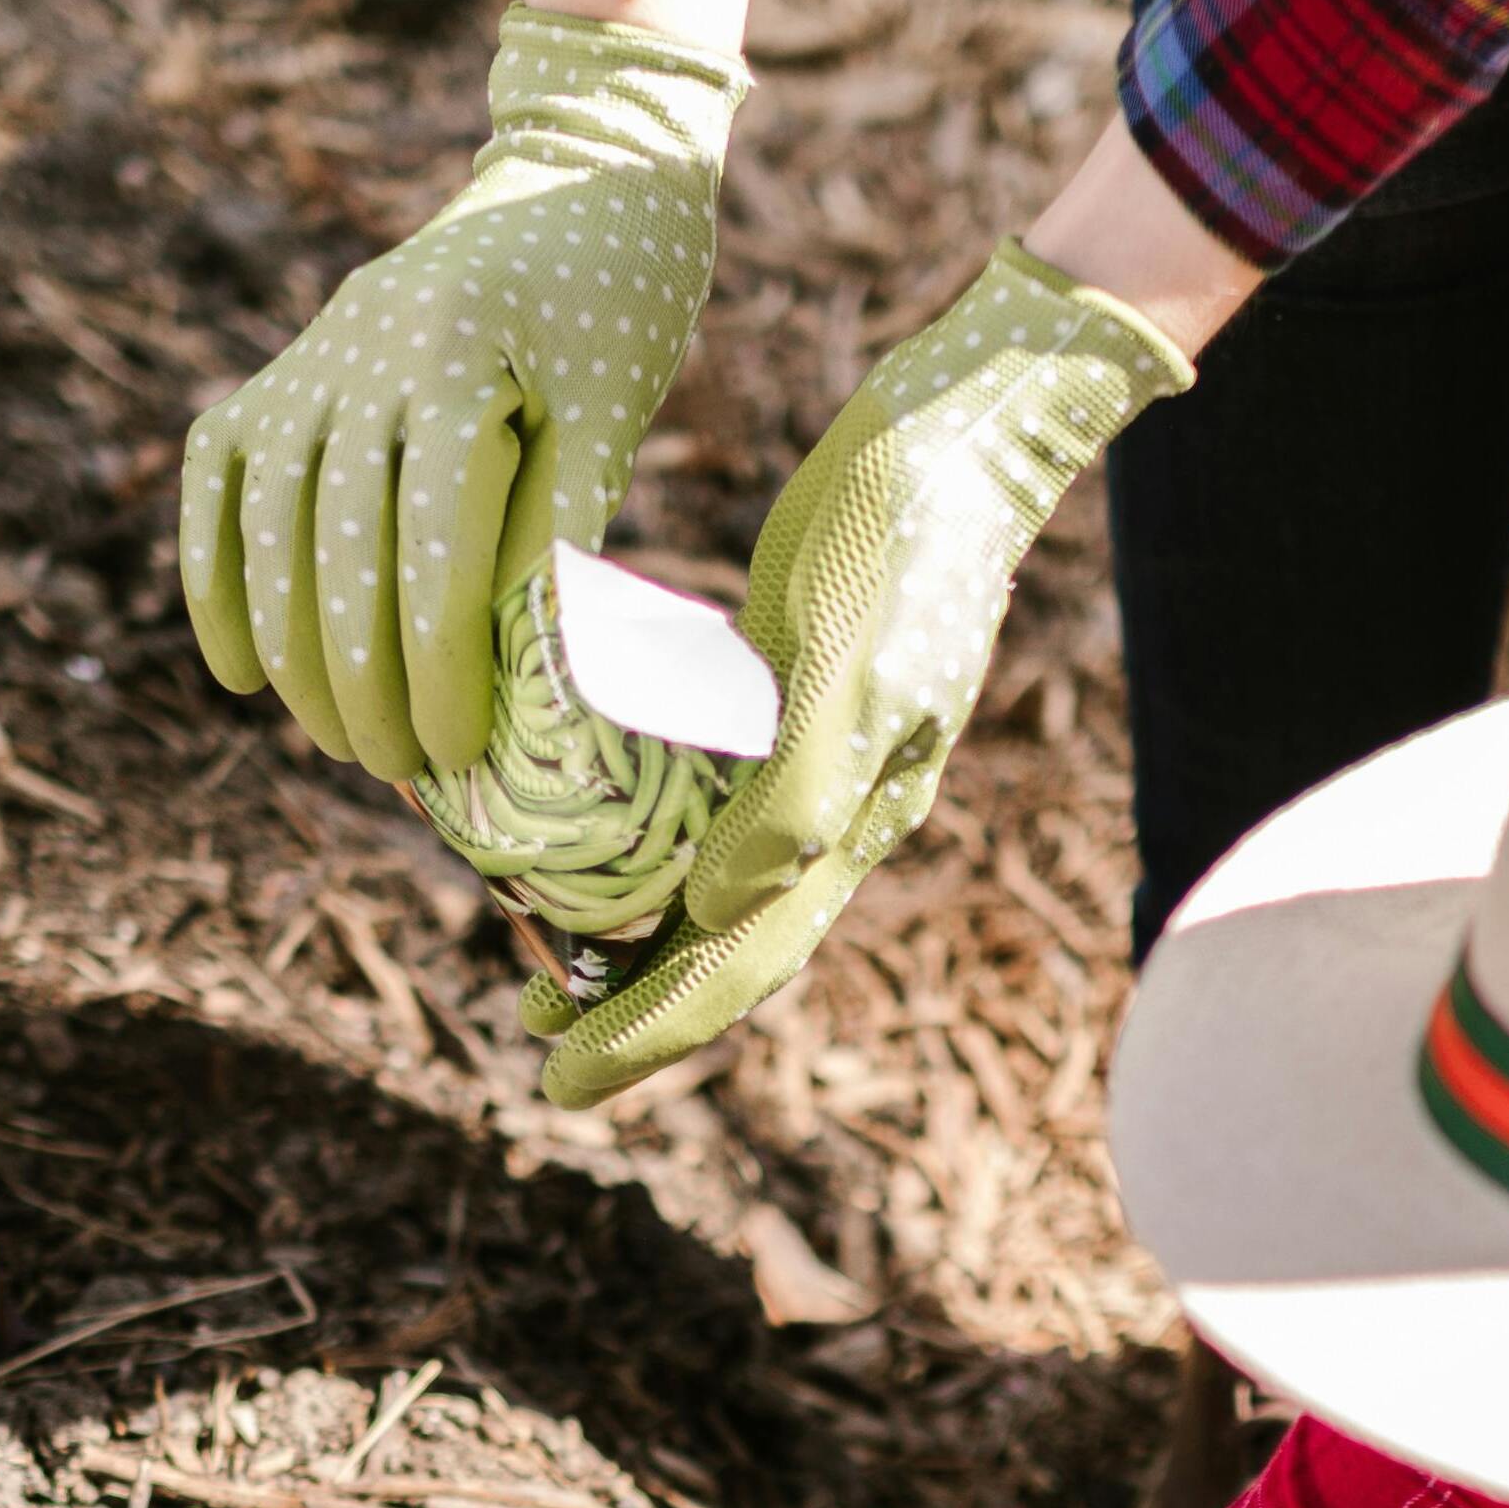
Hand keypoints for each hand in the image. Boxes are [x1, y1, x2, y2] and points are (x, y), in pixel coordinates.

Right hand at [179, 7, 743, 781]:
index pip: (429, 549)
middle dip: (363, 680)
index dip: (438, 665)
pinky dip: (216, 576)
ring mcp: (305, 357)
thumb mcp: (612, 413)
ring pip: (269, 529)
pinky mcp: (278, 370)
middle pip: (337, 552)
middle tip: (399, 772)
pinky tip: (240, 674)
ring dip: (292, 652)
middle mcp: (356, 351)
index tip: (456, 752)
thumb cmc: (615, 310)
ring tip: (337, 743)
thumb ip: (566, 533)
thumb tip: (546, 685)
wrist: (572, 179)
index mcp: (452, 361)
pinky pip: (217, 478)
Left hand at [530, 242, 1188, 1106]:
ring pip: (719, 886)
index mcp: (852, 818)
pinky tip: (600, 827)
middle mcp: (836, 811)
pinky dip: (651, 842)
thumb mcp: (846, 654)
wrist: (971, 424)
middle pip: (725, 947)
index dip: (647, 1032)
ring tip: (551, 964)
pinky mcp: (795, 699)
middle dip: (631, 1008)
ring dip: (638, 937)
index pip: (739, 963)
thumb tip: (718, 909)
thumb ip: (796, 789)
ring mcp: (819, 759)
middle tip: (537, 1048)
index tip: (556, 1083)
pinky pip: (714, 804)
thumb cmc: (907, 528)